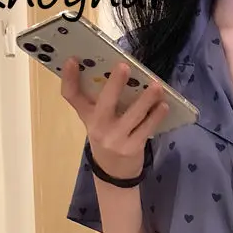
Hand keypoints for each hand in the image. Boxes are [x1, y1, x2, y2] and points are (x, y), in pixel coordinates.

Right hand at [61, 58, 167, 177]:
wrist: (114, 172)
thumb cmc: (108, 137)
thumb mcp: (97, 120)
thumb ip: (102, 101)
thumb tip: (121, 74)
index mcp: (87, 115)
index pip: (71, 95)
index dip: (69, 77)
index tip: (72, 59)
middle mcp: (97, 127)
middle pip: (105, 102)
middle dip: (115, 84)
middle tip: (125, 66)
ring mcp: (115, 139)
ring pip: (132, 115)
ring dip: (146, 100)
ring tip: (157, 86)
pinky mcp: (132, 148)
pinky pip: (146, 129)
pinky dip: (156, 117)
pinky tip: (163, 106)